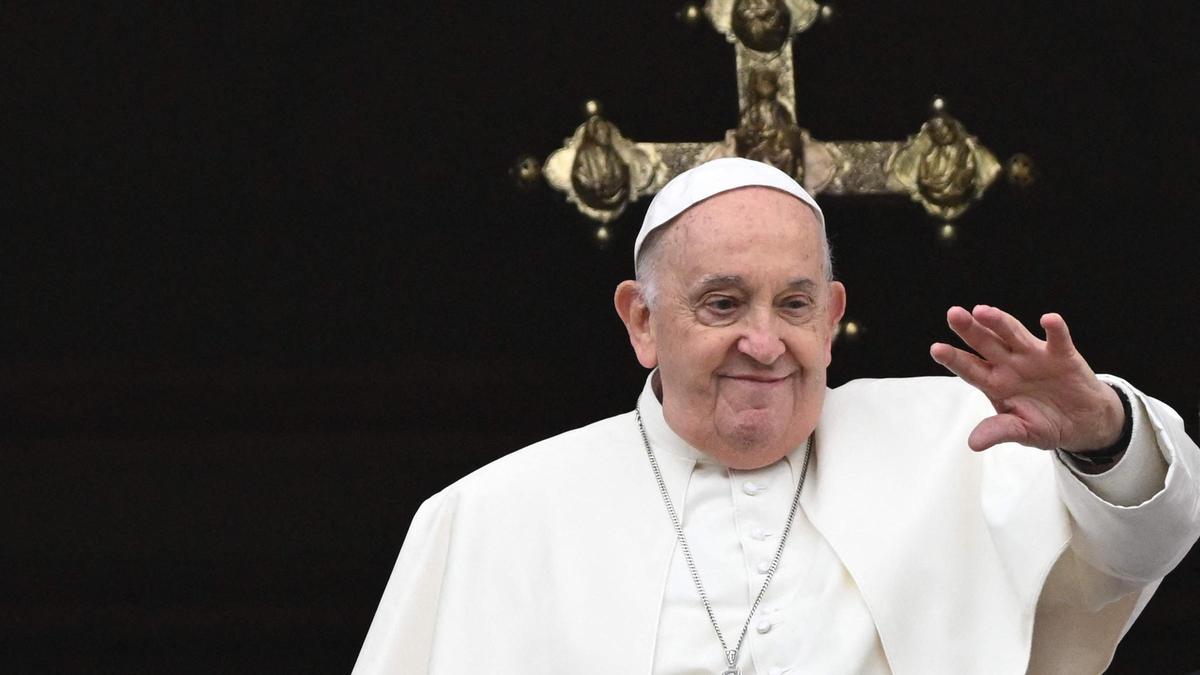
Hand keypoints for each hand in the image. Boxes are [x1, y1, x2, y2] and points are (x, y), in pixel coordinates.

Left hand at [929, 305, 1124, 451]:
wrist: (1083, 423)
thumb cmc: (1045, 423)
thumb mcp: (1022, 432)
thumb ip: (1000, 431)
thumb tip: (973, 444)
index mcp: (995, 382)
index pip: (970, 368)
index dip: (954, 359)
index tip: (937, 349)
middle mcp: (1010, 364)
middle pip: (986, 343)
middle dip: (970, 329)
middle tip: (953, 315)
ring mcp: (1035, 357)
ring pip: (1014, 334)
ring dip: (999, 322)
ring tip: (982, 311)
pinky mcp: (1063, 356)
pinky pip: (1058, 340)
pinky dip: (1055, 329)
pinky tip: (1049, 319)